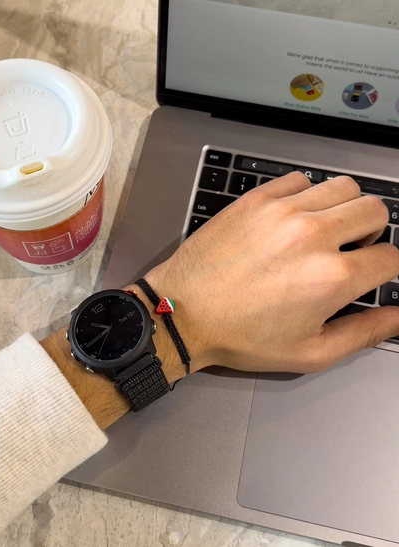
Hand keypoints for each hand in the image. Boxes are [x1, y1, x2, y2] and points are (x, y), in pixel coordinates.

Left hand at [144, 173, 398, 373]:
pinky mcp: (256, 199)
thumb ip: (363, 333)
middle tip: (352, 251)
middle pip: (375, 210)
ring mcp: (281, 211)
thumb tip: (398, 318)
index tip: (373, 271)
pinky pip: (300, 180)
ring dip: (344, 209)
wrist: (184, 312)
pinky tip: (294, 218)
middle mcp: (311, 236)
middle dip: (373, 232)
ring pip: (342, 188)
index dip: (388, 268)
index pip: (390, 257)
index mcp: (330, 277)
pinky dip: (307, 196)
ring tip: (325, 232)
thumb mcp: (309, 352)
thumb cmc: (240, 336)